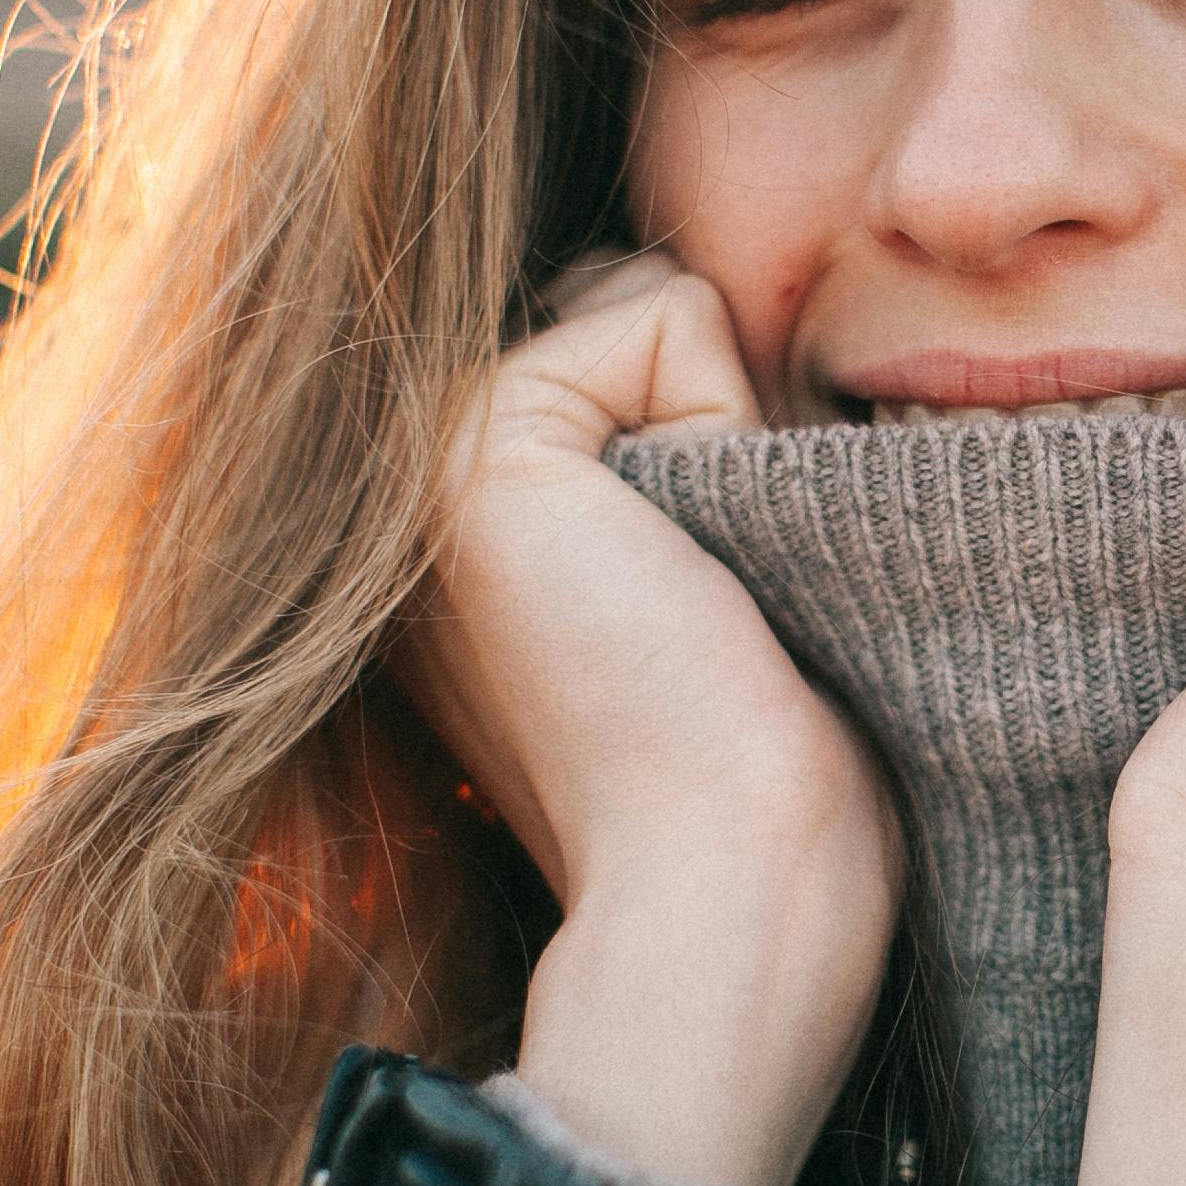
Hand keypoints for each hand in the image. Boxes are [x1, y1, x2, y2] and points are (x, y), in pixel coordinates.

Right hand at [397, 252, 901, 1185]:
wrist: (727, 884)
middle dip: (725, 406)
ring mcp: (426, 456)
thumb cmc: (762, 778)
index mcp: (472, 530)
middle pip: (637, 309)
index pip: (632, 348)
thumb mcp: (717, 582)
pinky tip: (696, 564)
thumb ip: (679, 453)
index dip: (729, 427)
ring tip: (706, 582)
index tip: (714, 597)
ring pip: (652, 300)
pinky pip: (665, 312)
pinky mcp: (477, 444)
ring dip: (733, 418)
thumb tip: (701, 319)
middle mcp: (422, 486)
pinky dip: (729, 416)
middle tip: (716, 591)